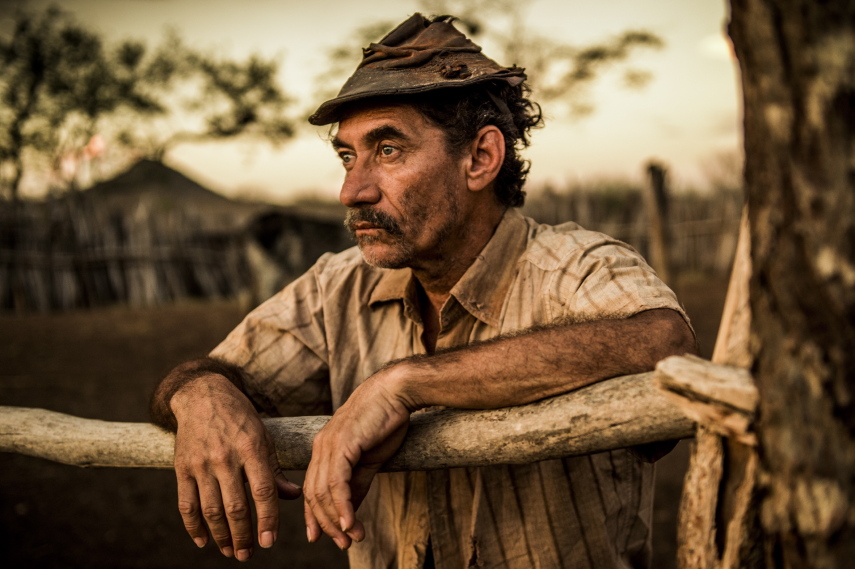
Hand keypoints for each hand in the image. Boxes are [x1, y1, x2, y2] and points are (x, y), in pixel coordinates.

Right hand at [171, 375, 301, 560]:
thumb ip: (275, 469)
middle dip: (243, 535)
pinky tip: (203, 540)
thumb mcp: (263, 436)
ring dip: (221, 536)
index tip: (269, 541)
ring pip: (211, 510)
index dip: (267, 519)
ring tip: (231, 550)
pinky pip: (186, 504)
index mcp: (251, 448)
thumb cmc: (239, 418)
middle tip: (248, 554)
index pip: (263, 491)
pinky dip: (193, 526)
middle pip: (235, 506)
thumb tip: (292, 496)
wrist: (202, 395)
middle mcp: (225, 457)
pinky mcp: (182, 467)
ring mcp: (201, 463)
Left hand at [303, 367, 411, 548]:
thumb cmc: (384, 421)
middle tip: (343, 543)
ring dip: (336, 520)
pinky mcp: (342, 445)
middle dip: (326, 523)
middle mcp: (320, 447)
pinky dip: (342, 505)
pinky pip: (336, 482)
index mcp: (324, 449)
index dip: (315, 516)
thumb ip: (358, 484)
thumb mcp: (369, 460)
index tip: (320, 537)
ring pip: (322, 492)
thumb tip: (351, 512)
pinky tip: (349, 522)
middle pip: (313, 495)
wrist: (395, 393)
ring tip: (351, 537)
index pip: (312, 489)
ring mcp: (328, 445)